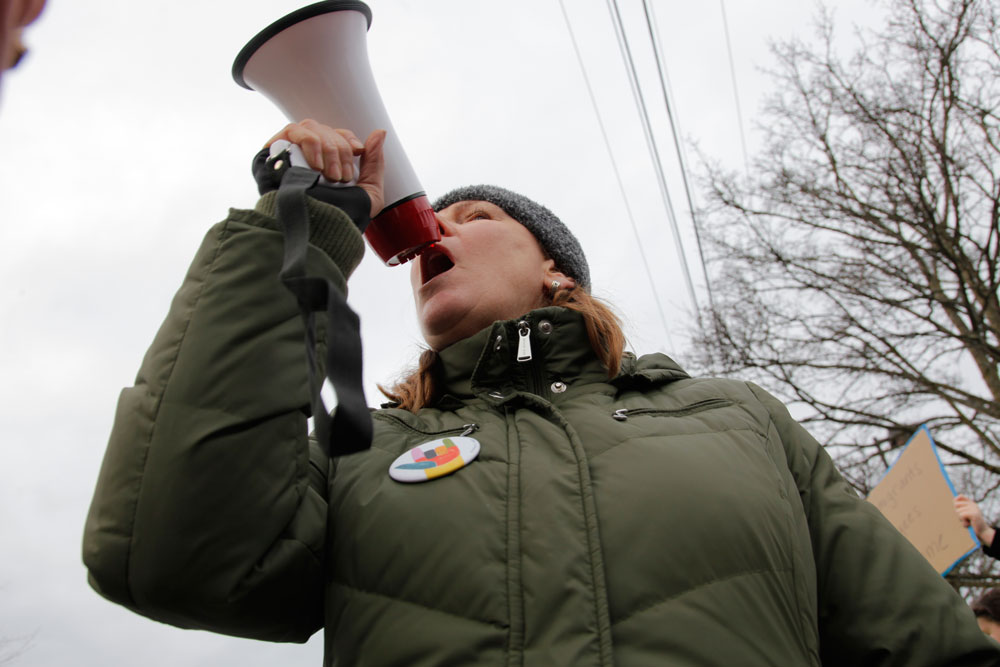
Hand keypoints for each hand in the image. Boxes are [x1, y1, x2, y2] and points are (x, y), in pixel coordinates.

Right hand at [266, 120, 386, 217]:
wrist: (319, 231)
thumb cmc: (342, 219)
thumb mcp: (369, 192)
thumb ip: (375, 161)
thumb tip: (379, 132)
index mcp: (329, 162)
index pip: (338, 134)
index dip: (349, 139)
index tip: (358, 151)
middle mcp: (310, 155)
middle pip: (327, 131)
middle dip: (341, 151)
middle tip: (341, 177)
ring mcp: (291, 152)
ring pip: (312, 128)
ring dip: (328, 149)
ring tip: (330, 176)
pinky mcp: (274, 152)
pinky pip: (293, 131)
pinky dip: (310, 144)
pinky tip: (316, 167)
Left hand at [955, 494, 995, 545]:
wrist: (982, 532)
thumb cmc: (972, 524)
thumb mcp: (965, 514)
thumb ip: (960, 507)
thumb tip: (953, 500)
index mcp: (971, 503)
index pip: (960, 496)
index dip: (956, 501)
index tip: (958, 508)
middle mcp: (973, 504)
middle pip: (956, 504)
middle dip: (957, 513)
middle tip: (965, 518)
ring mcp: (974, 508)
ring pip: (958, 511)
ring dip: (961, 519)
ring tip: (968, 522)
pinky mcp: (973, 514)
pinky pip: (961, 515)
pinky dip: (963, 522)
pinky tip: (969, 524)